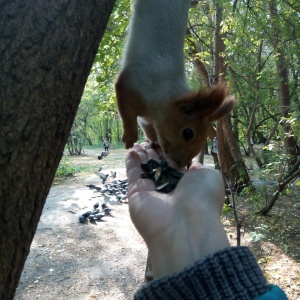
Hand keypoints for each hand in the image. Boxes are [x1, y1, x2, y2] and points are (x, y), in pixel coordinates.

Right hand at [125, 142, 229, 277]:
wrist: (184, 225)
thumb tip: (192, 165)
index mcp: (187, 185)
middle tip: (148, 140)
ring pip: (144, 170)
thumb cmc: (201, 198)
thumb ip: (200, 168)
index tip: (164, 141)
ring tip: (138, 142)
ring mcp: (151, 192)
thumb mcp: (210, 177)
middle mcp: (169, 189)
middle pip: (158, 167)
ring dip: (141, 156)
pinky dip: (131, 163)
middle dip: (153, 153)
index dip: (169, 153)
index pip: (175, 166)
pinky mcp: (135, 194)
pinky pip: (133, 175)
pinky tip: (131, 150)